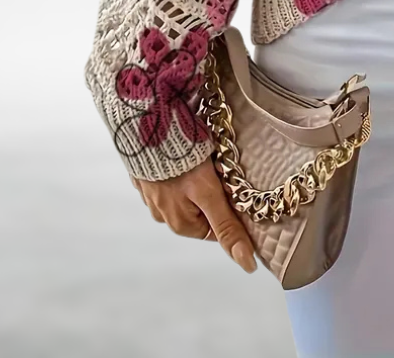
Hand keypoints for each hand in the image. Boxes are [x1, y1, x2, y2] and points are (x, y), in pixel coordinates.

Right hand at [130, 157, 256, 273]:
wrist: (146, 128)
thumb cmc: (181, 163)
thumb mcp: (210, 195)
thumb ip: (227, 227)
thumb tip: (247, 264)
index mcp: (180, 225)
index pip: (218, 227)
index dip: (231, 209)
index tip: (238, 189)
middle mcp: (164, 215)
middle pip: (203, 210)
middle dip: (215, 192)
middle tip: (222, 169)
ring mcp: (154, 194)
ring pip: (188, 193)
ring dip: (198, 178)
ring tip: (204, 158)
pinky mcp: (149, 174)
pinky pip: (173, 176)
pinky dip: (183, 167)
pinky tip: (187, 153)